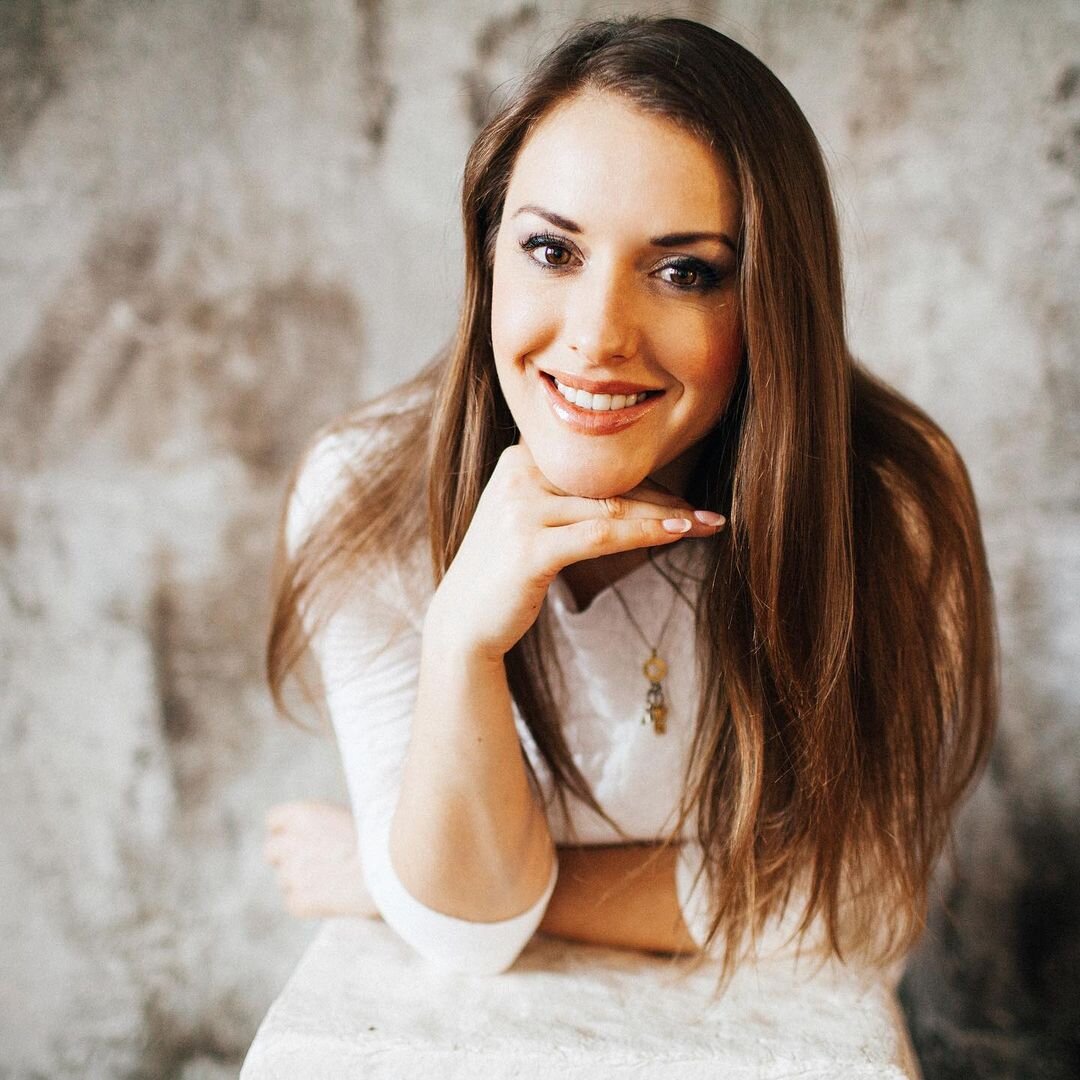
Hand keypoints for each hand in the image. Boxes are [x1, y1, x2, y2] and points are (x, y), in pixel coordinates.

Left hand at [263, 801, 378, 919]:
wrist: (391, 870)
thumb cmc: (382, 839)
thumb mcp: (352, 814)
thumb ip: (326, 823)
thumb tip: (321, 833)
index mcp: (303, 814)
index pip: (274, 820)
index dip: (286, 829)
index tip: (300, 837)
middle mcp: (290, 842)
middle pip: (271, 851)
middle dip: (287, 856)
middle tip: (313, 862)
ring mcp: (291, 874)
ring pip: (284, 879)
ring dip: (300, 880)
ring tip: (332, 880)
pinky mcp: (298, 901)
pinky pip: (294, 902)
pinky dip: (308, 902)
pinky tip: (332, 898)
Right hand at [427, 443, 724, 659]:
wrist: (462, 622)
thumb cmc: (505, 574)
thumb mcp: (530, 520)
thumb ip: (566, 498)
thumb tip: (636, 494)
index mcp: (519, 458)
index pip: (596, 463)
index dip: (645, 477)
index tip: (684, 495)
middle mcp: (517, 474)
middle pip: (608, 480)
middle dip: (664, 497)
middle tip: (706, 511)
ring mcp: (520, 509)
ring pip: (611, 506)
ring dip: (665, 516)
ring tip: (704, 524)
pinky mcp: (529, 548)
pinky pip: (601, 535)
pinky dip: (643, 534)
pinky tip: (676, 535)